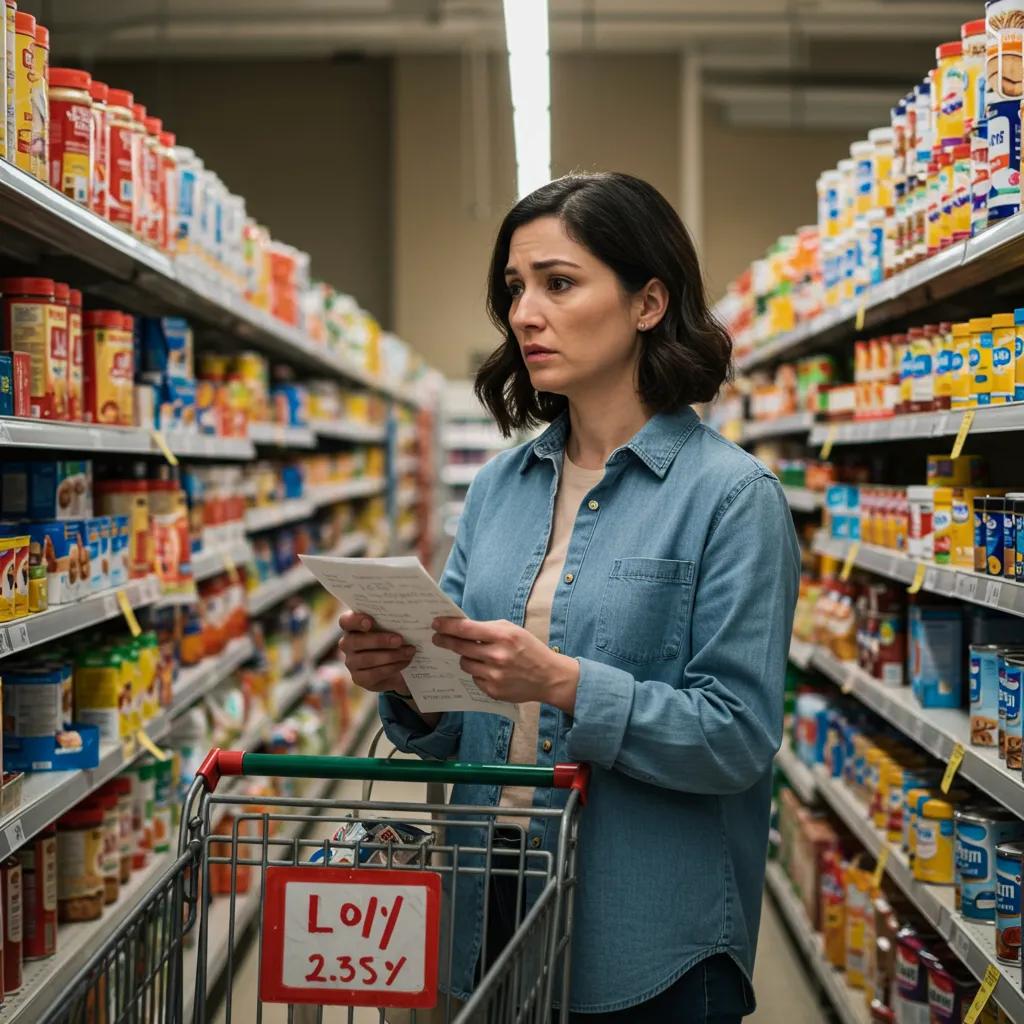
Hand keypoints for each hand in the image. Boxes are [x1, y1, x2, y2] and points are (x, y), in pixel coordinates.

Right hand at [337, 611, 416, 695]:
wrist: (397, 668)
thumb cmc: (394, 640)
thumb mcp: (394, 629)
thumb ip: (397, 622)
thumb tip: (415, 620)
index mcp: (353, 626)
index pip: (346, 621)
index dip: (356, 621)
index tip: (370, 622)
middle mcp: (348, 644)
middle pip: (356, 641)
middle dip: (379, 640)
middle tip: (399, 640)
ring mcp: (351, 662)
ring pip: (367, 659)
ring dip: (391, 655)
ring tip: (409, 652)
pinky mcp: (359, 678)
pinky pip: (373, 674)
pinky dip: (391, 667)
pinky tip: (404, 662)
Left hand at [431, 617, 578, 712]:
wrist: (549, 677)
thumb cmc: (529, 649)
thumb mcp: (512, 630)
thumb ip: (488, 628)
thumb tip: (461, 627)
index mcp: (503, 636)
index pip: (466, 629)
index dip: (447, 625)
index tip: (435, 623)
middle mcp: (497, 656)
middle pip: (460, 647)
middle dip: (445, 641)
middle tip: (437, 638)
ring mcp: (494, 675)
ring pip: (465, 664)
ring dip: (466, 658)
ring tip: (476, 655)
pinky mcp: (493, 691)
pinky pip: (474, 678)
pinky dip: (478, 673)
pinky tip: (489, 670)